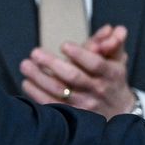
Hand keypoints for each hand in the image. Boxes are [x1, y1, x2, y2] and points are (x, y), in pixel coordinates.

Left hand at [19, 25, 138, 115]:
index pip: (96, 64)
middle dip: (52, 64)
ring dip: (39, 78)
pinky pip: (52, 105)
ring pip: (59, 92)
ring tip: (26, 65)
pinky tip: (27, 83)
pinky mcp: (73, 116)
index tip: (64, 45)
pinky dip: (37, 94)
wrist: (119, 111)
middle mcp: (97, 90)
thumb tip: (114, 29)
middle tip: (35, 52)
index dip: (80, 54)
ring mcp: (85, 105)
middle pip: (73, 77)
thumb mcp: (117, 60)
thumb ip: (113, 42)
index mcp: (110, 74)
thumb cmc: (112, 79)